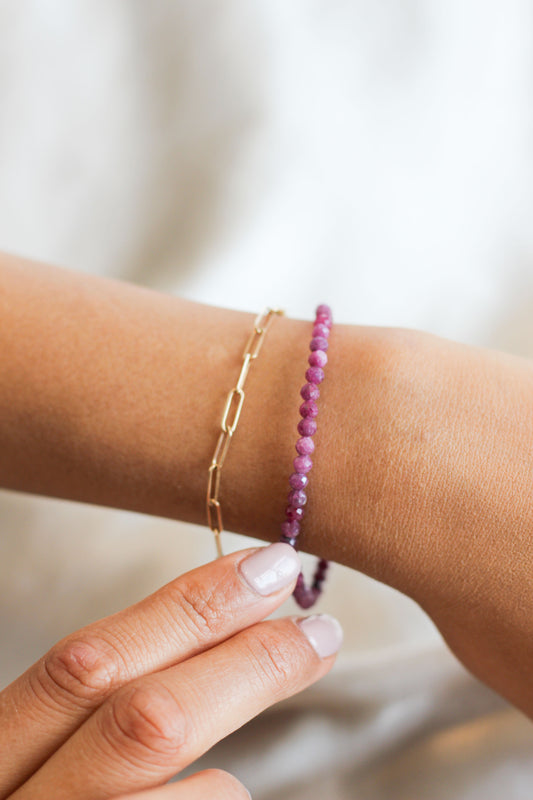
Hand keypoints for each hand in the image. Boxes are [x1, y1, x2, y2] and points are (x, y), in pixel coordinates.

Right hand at [0, 543, 341, 798]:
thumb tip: (219, 637)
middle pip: (150, 722)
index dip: (186, 607)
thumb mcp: (40, 765)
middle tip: (320, 629)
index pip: (87, 663)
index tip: (266, 568)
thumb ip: (94, 717)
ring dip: (224, 787)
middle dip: (248, 664)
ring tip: (212, 791)